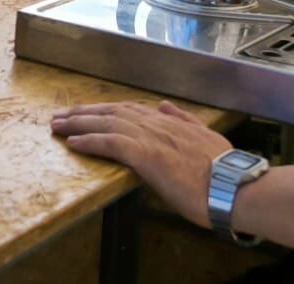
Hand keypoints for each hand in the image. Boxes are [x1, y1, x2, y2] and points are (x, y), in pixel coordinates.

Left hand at [51, 100, 227, 228]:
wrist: (236, 187)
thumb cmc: (225, 169)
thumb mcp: (206, 136)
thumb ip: (182, 120)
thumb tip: (165, 105)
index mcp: (168, 121)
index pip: (127, 109)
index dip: (103, 109)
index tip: (85, 111)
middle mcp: (155, 124)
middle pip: (110, 112)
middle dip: (82, 113)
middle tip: (59, 116)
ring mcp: (149, 138)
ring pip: (105, 124)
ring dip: (77, 123)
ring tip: (57, 126)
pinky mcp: (146, 155)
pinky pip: (110, 144)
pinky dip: (89, 141)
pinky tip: (73, 142)